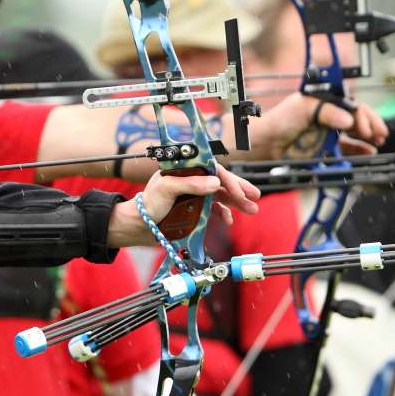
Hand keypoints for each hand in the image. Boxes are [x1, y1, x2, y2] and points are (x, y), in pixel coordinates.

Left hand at [106, 169, 260, 247]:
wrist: (140, 226)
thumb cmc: (147, 204)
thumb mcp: (167, 189)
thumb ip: (190, 184)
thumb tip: (215, 183)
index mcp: (184, 169)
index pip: (212, 169)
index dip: (228, 179)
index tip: (239, 191)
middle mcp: (191, 180)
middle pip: (220, 180)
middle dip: (239, 188)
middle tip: (254, 196)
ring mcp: (194, 194)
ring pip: (221, 195)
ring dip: (237, 202)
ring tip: (252, 209)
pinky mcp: (195, 208)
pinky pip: (215, 209)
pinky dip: (224, 214)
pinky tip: (229, 220)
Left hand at [233, 92, 387, 162]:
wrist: (267, 144)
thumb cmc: (279, 121)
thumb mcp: (303, 109)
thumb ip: (326, 113)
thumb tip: (348, 119)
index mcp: (324, 100)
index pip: (350, 103)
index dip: (362, 113)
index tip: (368, 125)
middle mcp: (328, 113)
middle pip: (356, 116)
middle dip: (370, 124)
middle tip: (377, 134)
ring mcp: (328, 130)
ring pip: (354, 131)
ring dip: (368, 136)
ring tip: (377, 141)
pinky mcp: (326, 145)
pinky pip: (347, 146)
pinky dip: (359, 148)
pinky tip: (368, 150)